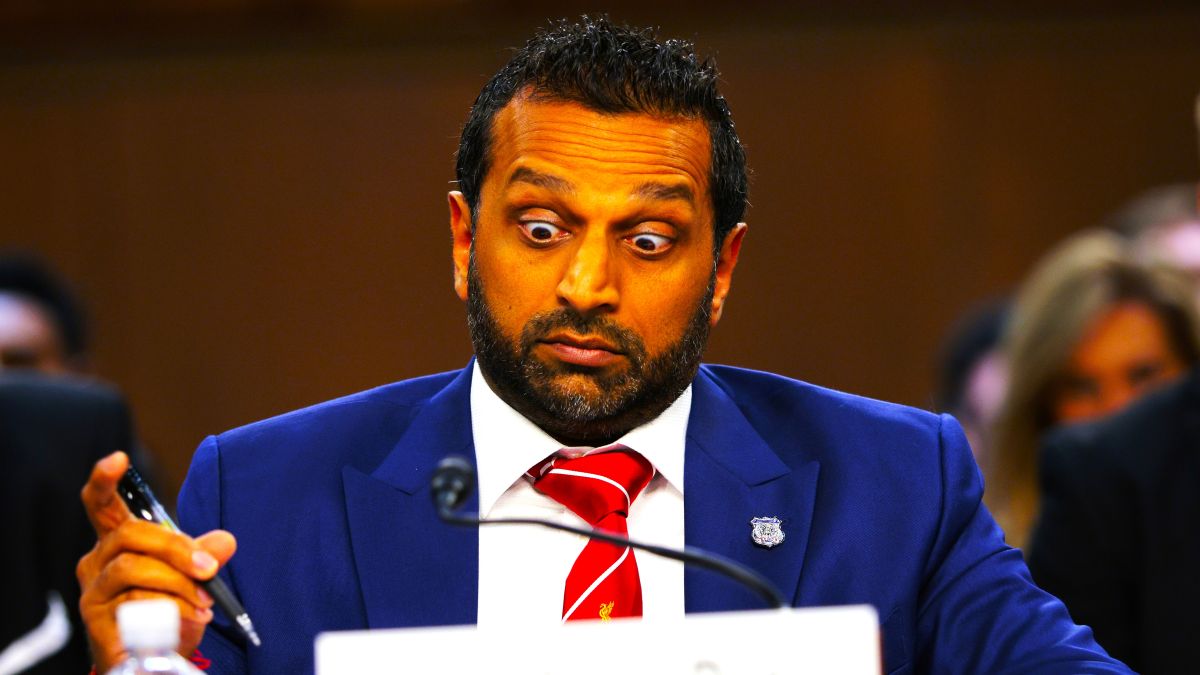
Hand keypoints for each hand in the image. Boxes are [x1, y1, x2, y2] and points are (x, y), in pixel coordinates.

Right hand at [77, 451, 236, 670]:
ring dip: (178, 584)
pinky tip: (187, 620)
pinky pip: (132, 603)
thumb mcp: (193, 577)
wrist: (155, 657)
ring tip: (204, 604)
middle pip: (131, 533)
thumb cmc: (170, 609)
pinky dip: (167, 609)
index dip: (104, 480)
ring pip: (134, 569)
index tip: (118, 458)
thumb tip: (225, 541)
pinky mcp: (95, 618)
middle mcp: (98, 560)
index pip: (102, 505)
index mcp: (118, 542)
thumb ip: (204, 554)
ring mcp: (93, 589)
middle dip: (177, 548)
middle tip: (210, 568)